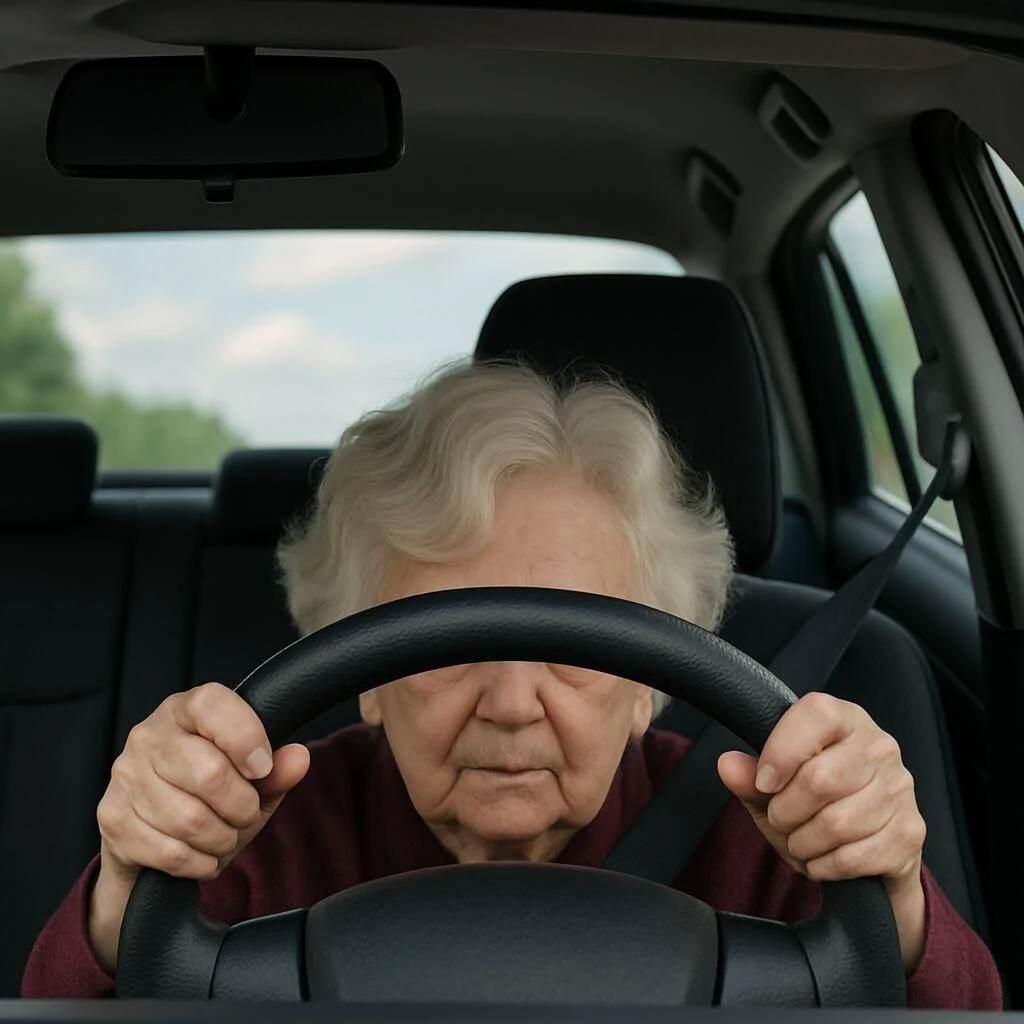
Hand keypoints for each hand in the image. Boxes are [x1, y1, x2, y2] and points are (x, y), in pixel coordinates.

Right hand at [89, 682, 309, 973]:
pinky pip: (171, 852)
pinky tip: (203, 854)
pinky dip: (199, 862)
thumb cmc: (208, 794)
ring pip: (190, 820)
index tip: (262, 768)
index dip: (245, 738)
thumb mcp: (251, 779)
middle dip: (241, 806)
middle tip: (246, 814)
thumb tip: (298, 758)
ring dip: (222, 839)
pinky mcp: (112, 819)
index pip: (212, 705)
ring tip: (226, 835)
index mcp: (184, 710)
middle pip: (208, 773)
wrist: (147, 832)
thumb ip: (278, 768)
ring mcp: (125, 777)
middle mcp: (148, 736)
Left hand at [717, 692, 926, 972]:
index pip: (817, 714)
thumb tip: (728, 765)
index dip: (782, 750)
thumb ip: (749, 775)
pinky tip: (821, 860)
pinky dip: (825, 865)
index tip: (764, 782)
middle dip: (786, 811)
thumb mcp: (772, 787)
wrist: (867, 847)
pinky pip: (855, 856)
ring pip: (837, 823)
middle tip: (780, 819)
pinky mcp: (911, 832)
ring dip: (804, 843)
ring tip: (799, 841)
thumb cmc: (813, 804)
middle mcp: (879, 746)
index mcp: (845, 718)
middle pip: (821, 778)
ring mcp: (900, 789)